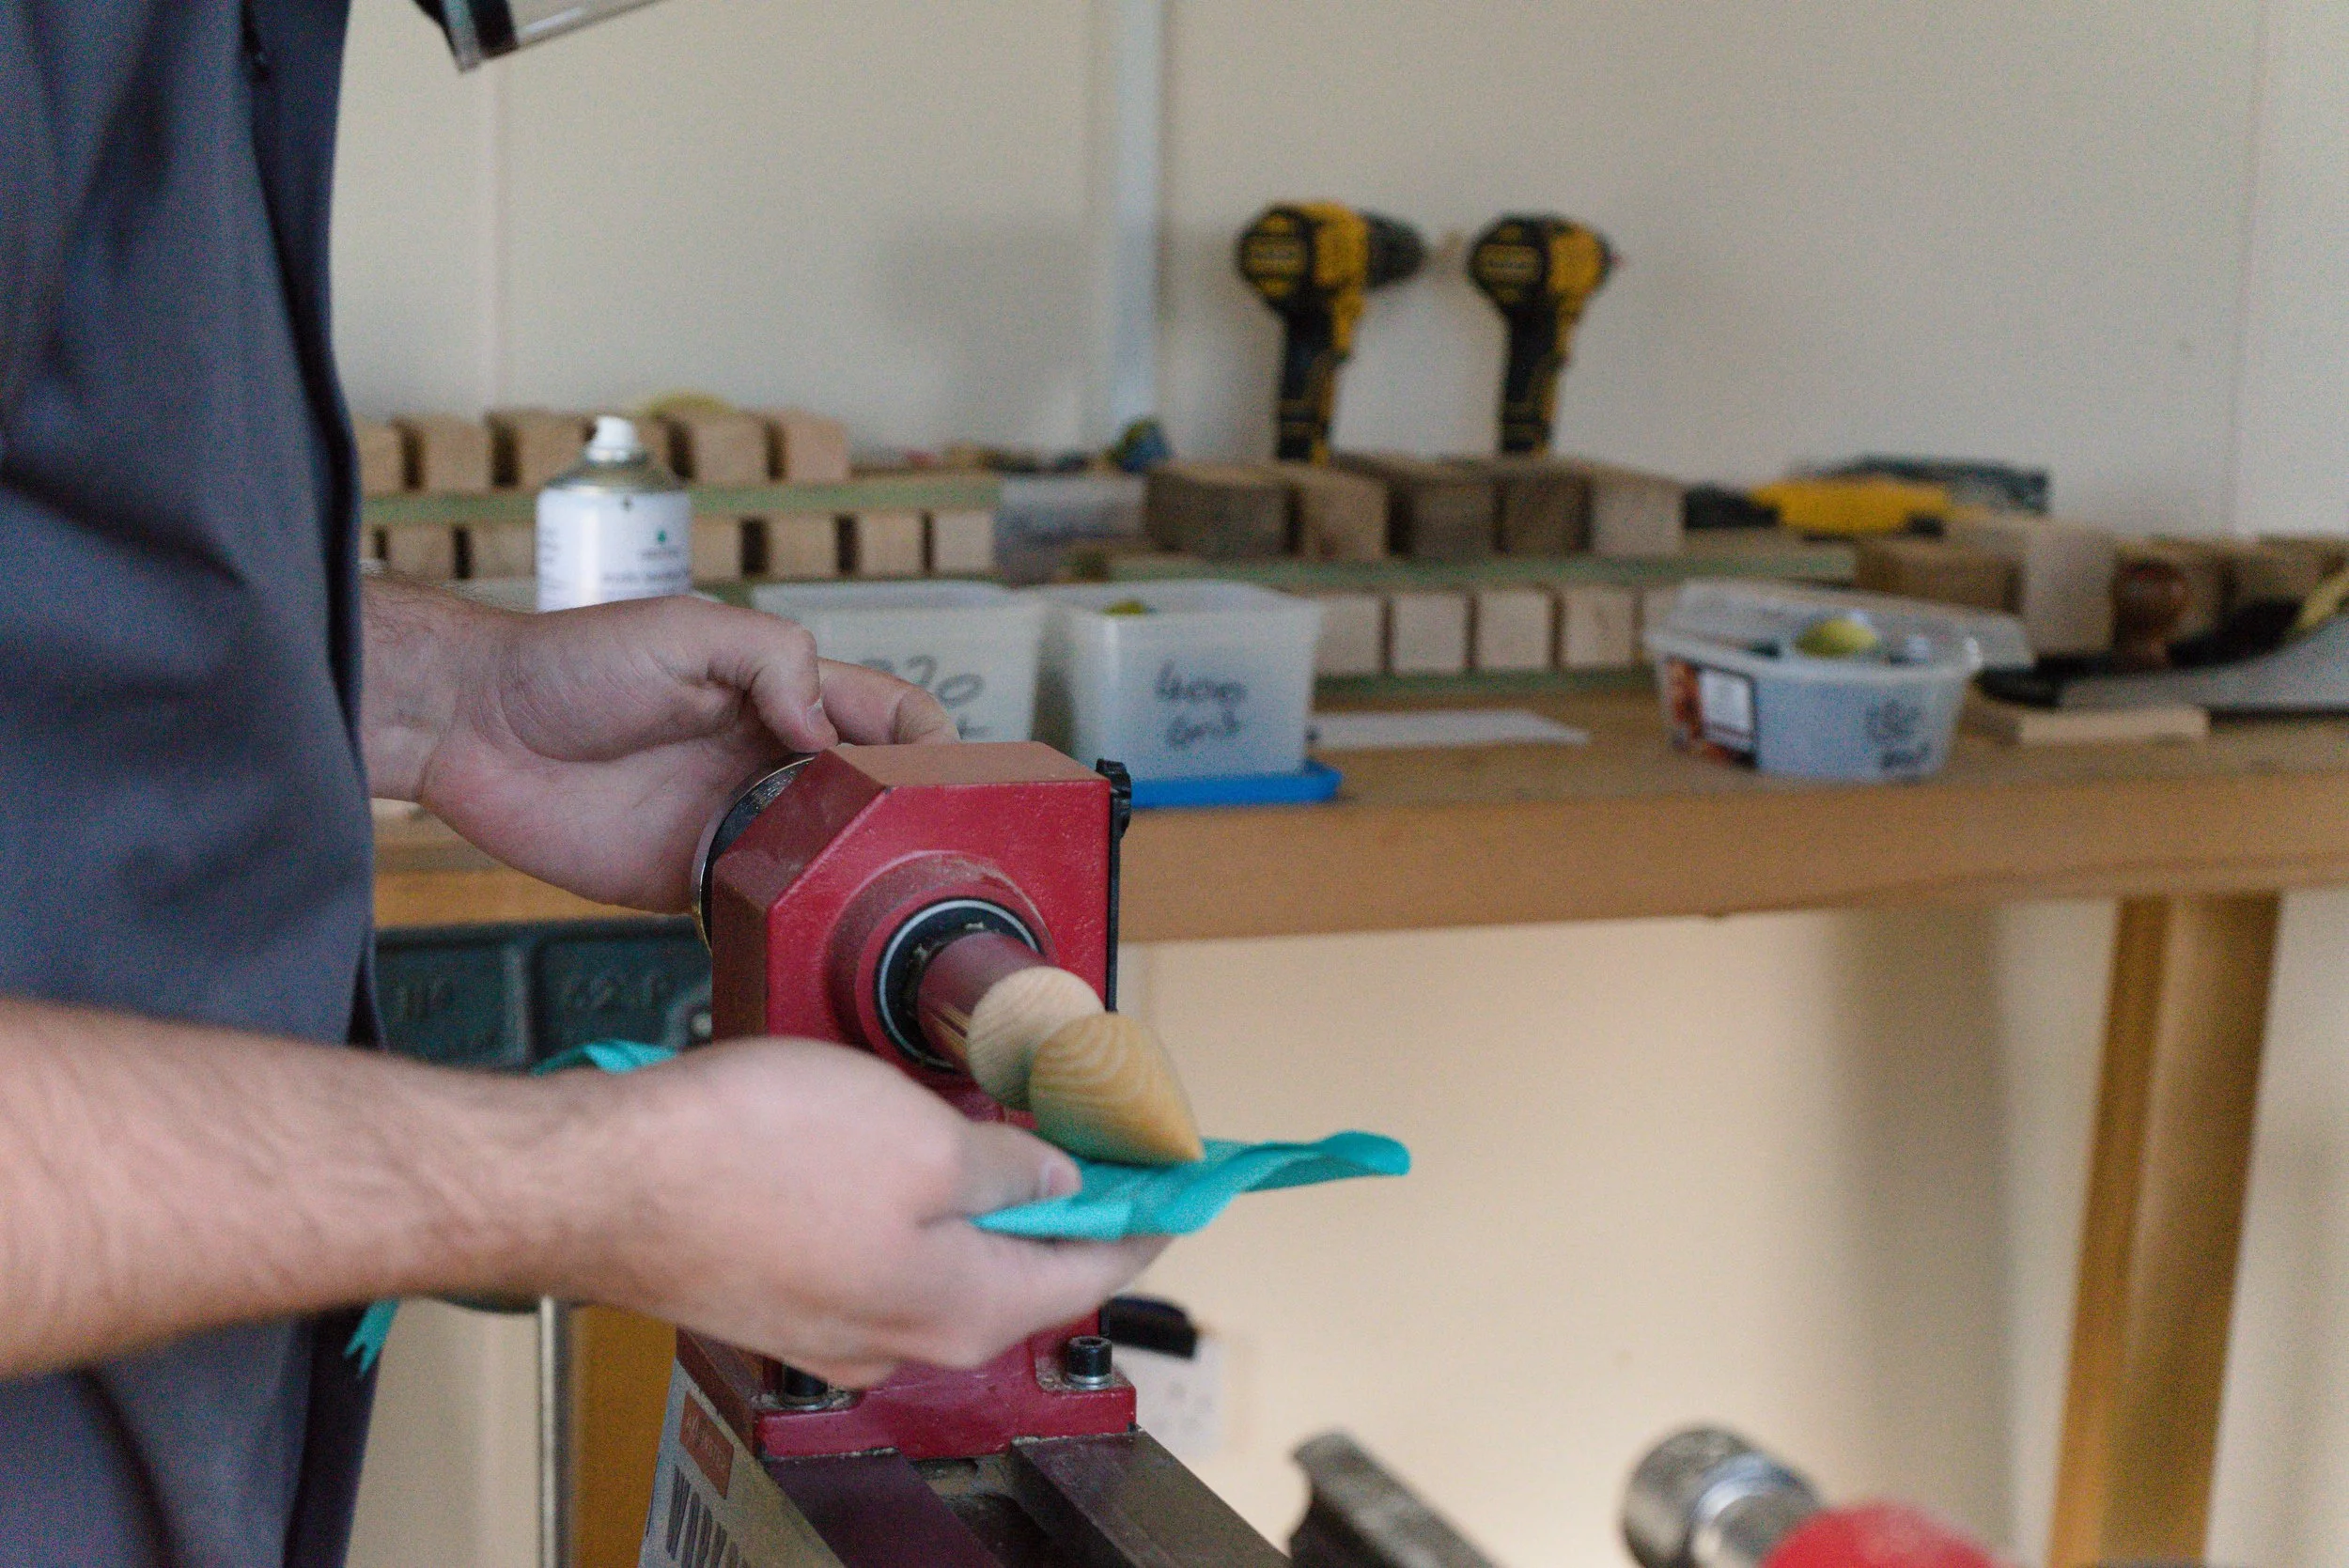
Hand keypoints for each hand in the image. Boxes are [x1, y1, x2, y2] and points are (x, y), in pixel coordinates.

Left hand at [364, 582, 955, 909]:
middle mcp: (774, 765)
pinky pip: (764, 908)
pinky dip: (793, 922)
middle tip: (923, 855)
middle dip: (911, 824)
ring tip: (878, 898)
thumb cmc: (568, 662)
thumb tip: (827, 728)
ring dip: (859, 879)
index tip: (938, 779)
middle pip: (876, 800)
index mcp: (785, 697)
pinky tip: (814, 930)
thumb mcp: (685, 630)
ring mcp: (738, 827)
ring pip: (831, 861)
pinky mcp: (694, 883)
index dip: (929, 745)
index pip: (891, 720)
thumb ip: (773, 659)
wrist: (472, 730)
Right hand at [560, 1041, 1164, 1385]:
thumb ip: (1007, 1171)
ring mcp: (832, 1320)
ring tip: (1003, 1128)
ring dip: (981, 1198)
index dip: (1144, 1220)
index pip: (1088, 1275)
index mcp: (958, 1309)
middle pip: (1016, 1272)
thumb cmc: (748, 1158)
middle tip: (1094, 1140)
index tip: (1179, 1192)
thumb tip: (1058, 1186)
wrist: (601, 1177)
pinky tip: (902, 1148)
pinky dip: (909, 1202)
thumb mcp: (921, 1140)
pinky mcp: (776, 1288)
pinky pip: (875, 1248)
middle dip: (1062, 1205)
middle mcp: (899, 1335)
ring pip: (941, 1258)